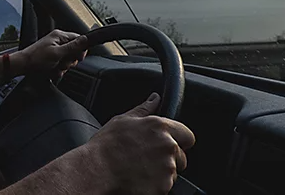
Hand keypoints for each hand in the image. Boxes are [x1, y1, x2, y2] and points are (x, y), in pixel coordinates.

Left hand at [13, 30, 87, 76]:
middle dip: (68, 61)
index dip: (80, 50)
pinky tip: (50, 70)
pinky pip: (60, 66)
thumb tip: (86, 39)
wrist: (22, 66)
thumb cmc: (36, 58)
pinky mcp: (51, 59)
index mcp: (59, 36)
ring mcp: (54, 51)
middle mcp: (58, 42)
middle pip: (74, 52)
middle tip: (60, 62)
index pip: (79, 40)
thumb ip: (73, 47)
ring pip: (67, 61)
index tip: (76, 57)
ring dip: (62, 67)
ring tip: (53, 67)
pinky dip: (56, 70)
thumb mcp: (58, 53)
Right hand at [77, 93, 195, 194]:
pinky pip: (165, 186)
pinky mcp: (164, 186)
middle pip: (181, 157)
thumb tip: (155, 98)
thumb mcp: (123, 120)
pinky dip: (155, 185)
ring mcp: (167, 168)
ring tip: (139, 168)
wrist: (97, 169)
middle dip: (168, 159)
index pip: (187, 135)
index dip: (179, 140)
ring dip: (161, 172)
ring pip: (172, 172)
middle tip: (146, 158)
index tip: (167, 144)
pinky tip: (139, 178)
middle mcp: (168, 146)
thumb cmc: (107, 145)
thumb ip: (144, 109)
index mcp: (160, 127)